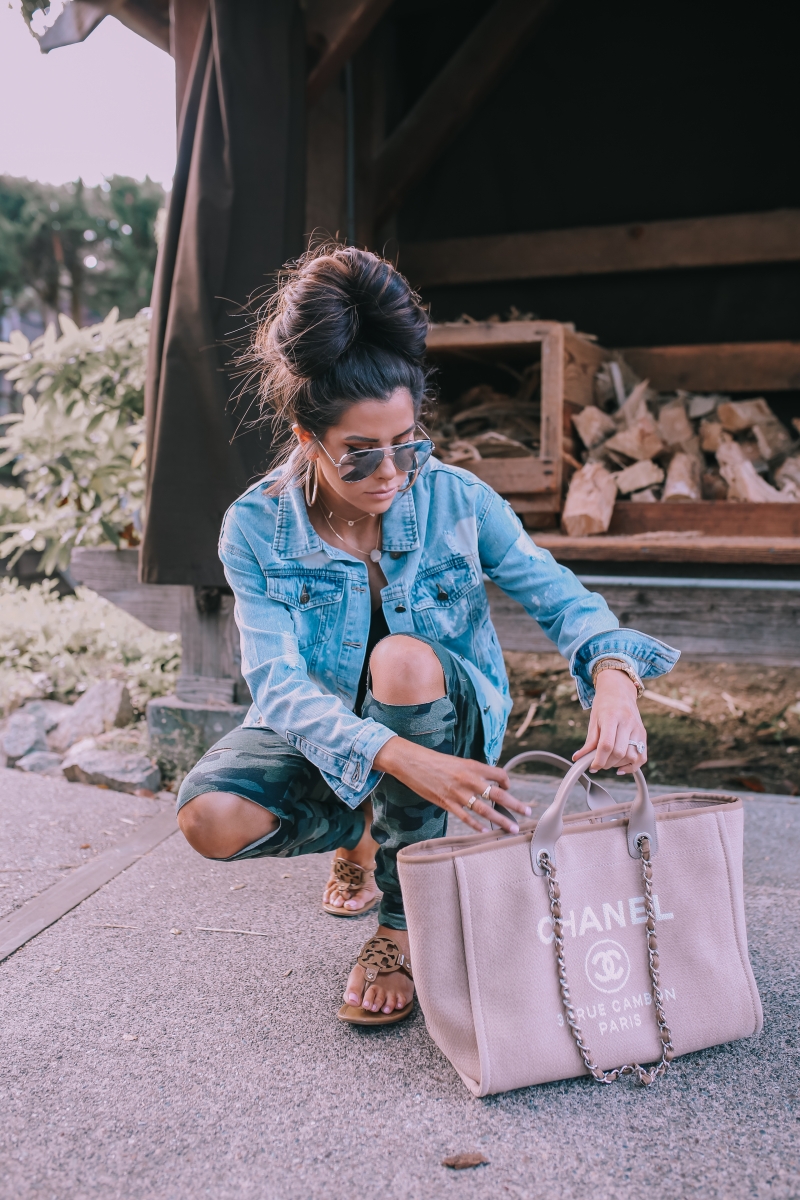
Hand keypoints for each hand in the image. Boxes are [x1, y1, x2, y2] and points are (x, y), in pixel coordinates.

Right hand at [373, 738, 530, 833]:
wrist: (411, 761)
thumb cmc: (433, 761)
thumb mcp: (457, 761)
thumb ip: (472, 772)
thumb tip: (486, 782)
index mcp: (472, 765)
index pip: (499, 774)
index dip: (507, 782)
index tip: (509, 788)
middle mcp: (468, 779)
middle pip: (498, 794)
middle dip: (515, 805)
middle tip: (528, 812)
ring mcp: (457, 793)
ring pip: (485, 809)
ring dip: (501, 819)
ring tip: (513, 828)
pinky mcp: (446, 803)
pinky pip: (465, 817)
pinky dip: (477, 825)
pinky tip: (487, 830)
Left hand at [574, 667, 646, 775]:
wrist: (619, 690)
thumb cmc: (604, 704)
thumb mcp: (593, 720)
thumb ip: (589, 741)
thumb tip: (578, 758)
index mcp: (612, 717)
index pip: (607, 744)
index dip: (599, 760)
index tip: (592, 767)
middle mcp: (628, 723)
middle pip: (619, 752)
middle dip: (607, 763)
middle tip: (598, 763)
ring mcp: (638, 729)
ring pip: (631, 756)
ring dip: (618, 765)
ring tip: (608, 761)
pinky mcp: (643, 735)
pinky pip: (642, 757)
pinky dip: (632, 766)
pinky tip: (621, 767)